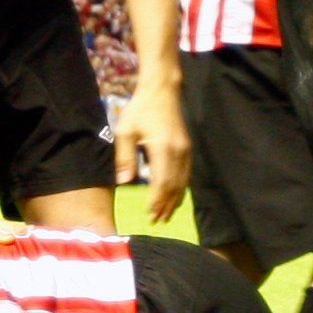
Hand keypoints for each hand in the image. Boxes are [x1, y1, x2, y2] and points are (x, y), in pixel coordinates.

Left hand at [113, 77, 190, 224]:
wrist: (162, 91)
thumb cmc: (140, 110)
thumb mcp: (126, 131)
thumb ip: (125, 157)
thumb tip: (124, 182)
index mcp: (162, 149)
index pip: (161, 183)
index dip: (156, 201)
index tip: (148, 215)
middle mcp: (178, 152)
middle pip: (174, 186)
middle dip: (165, 206)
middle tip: (156, 222)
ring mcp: (186, 150)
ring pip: (183, 183)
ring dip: (174, 201)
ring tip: (165, 216)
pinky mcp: (187, 148)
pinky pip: (186, 175)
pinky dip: (180, 189)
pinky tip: (174, 198)